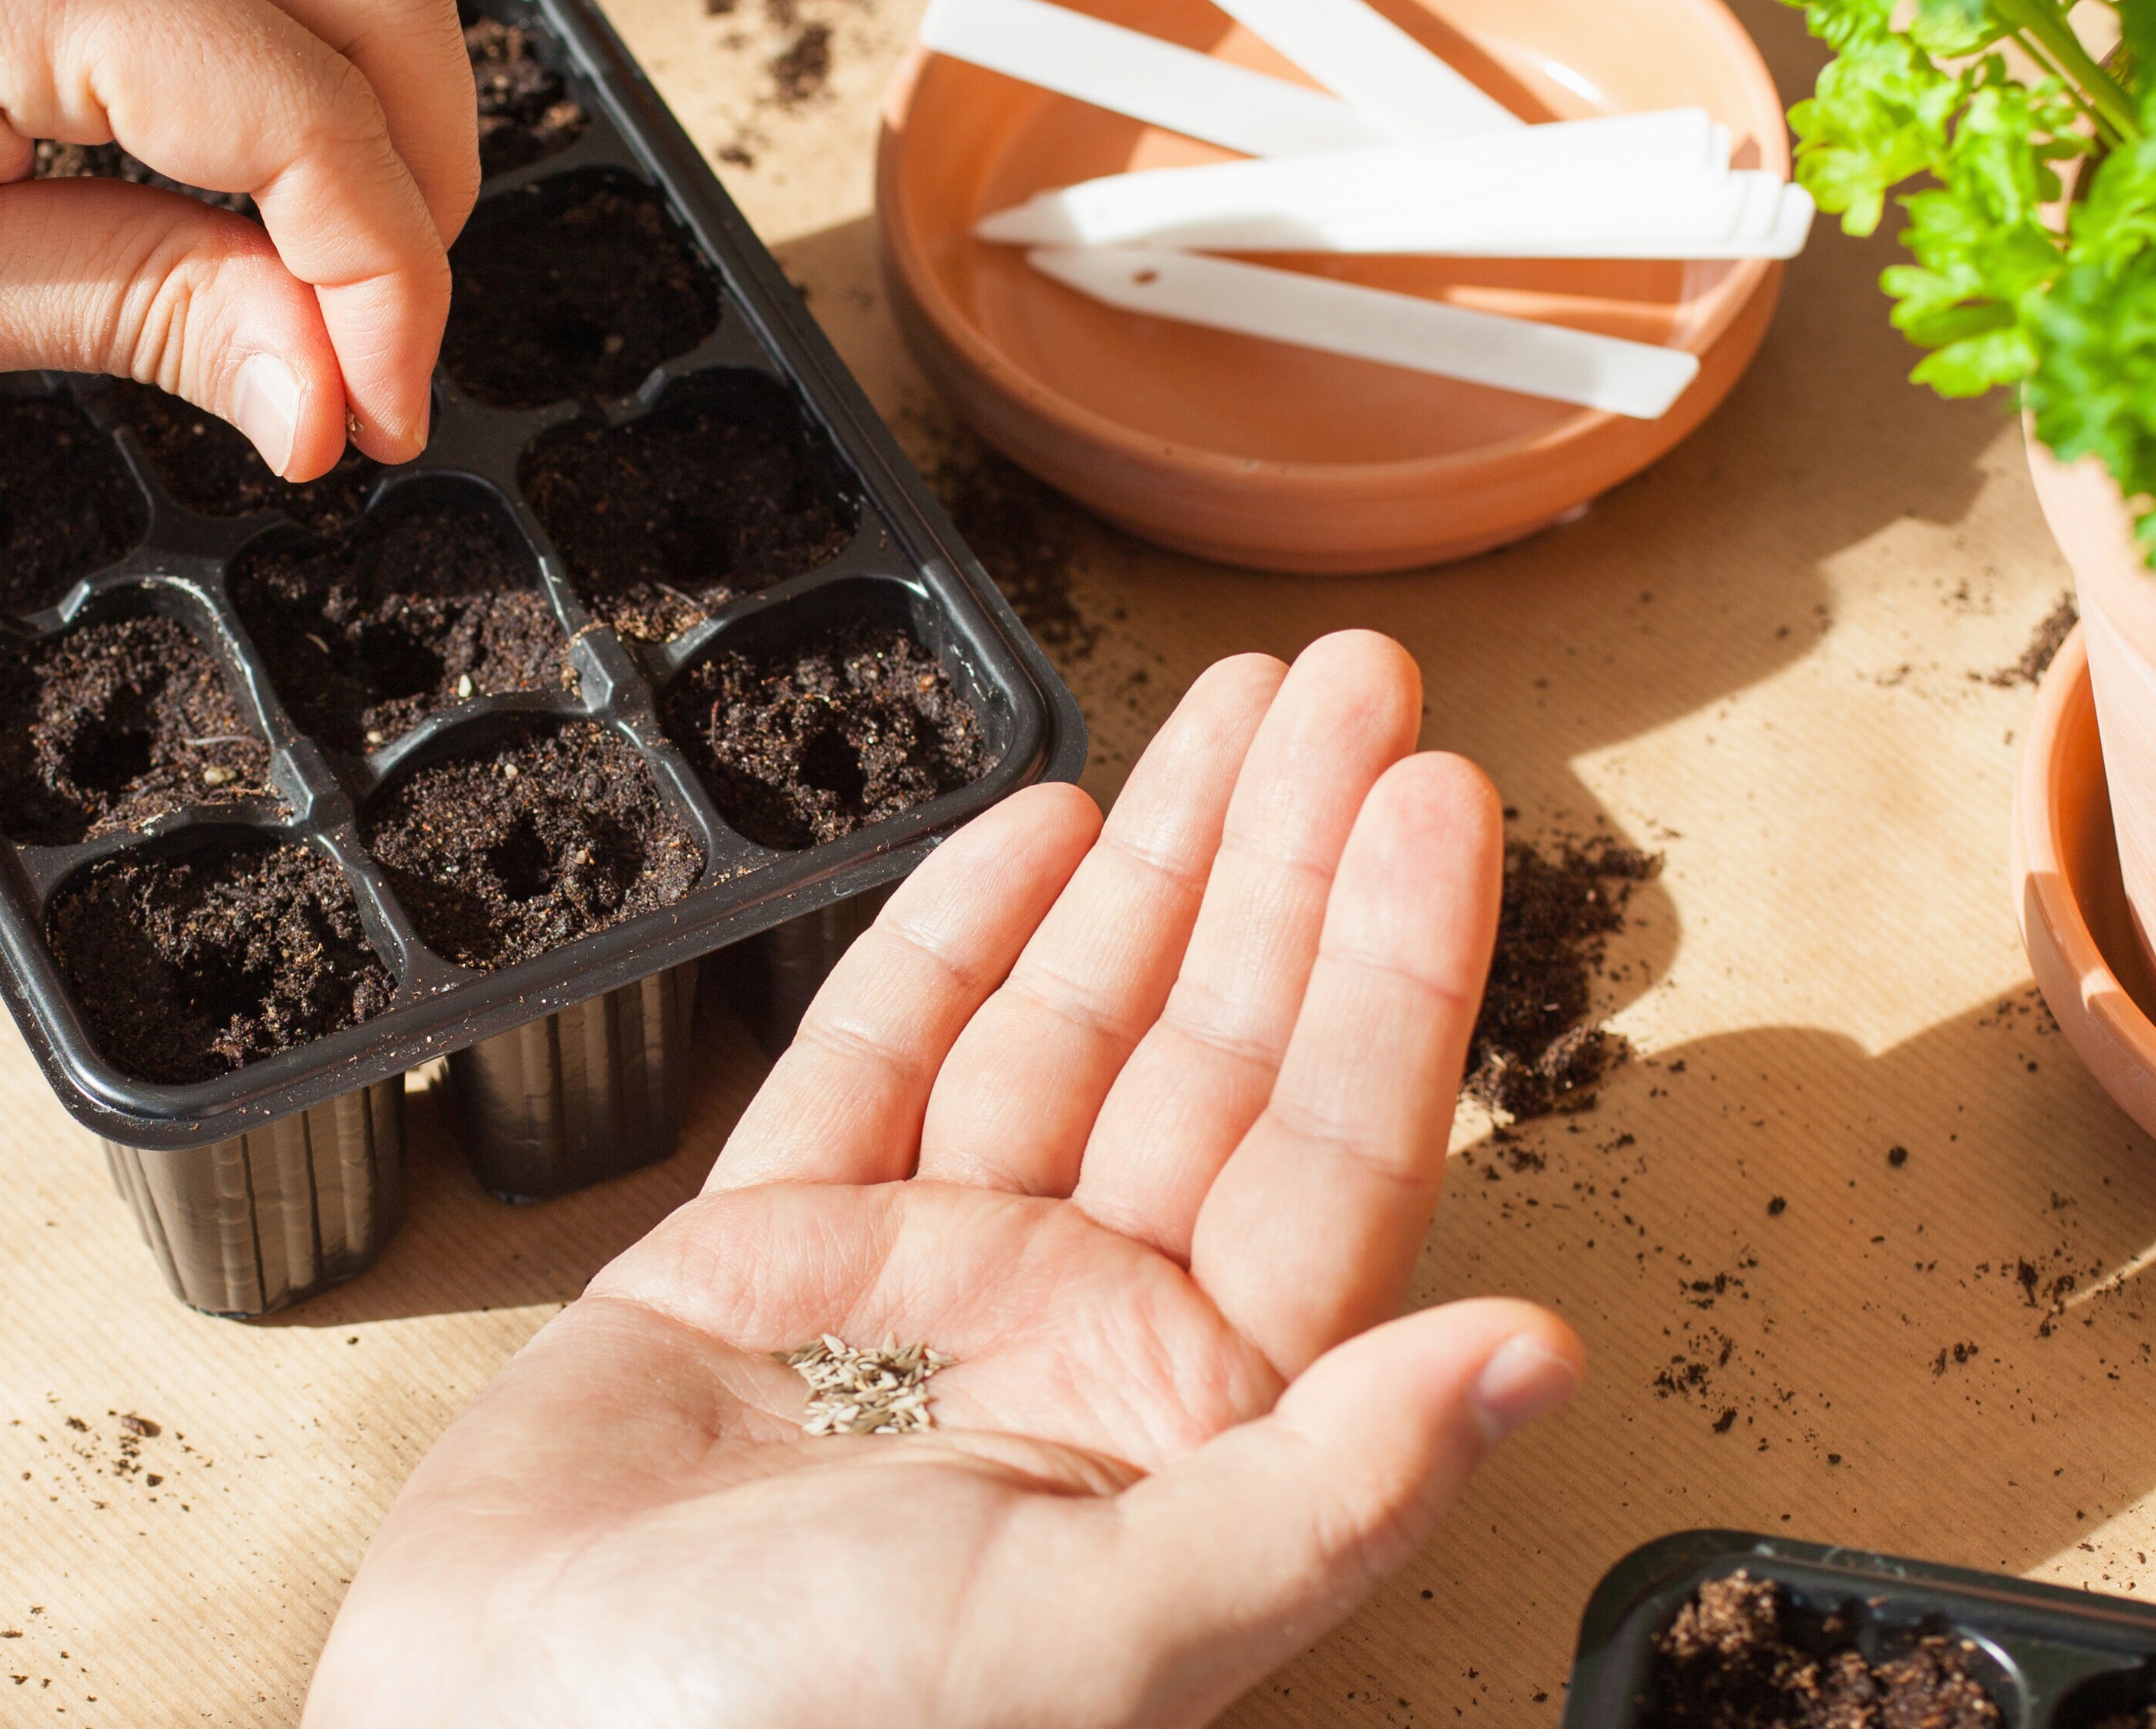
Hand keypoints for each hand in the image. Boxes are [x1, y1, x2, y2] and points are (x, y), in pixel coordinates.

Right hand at [307, 631, 1580, 1726]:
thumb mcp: (1099, 1633)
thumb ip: (1324, 1490)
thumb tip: (1545, 1359)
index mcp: (1184, 1435)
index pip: (1332, 1155)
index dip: (1392, 967)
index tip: (1438, 795)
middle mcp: (1075, 1343)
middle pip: (1216, 1053)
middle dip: (1284, 860)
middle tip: (1349, 683)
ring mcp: (924, 1284)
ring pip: (1066, 1027)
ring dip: (1148, 866)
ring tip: (1230, 713)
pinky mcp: (771, 1254)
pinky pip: (884, 1056)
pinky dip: (956, 938)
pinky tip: (1041, 826)